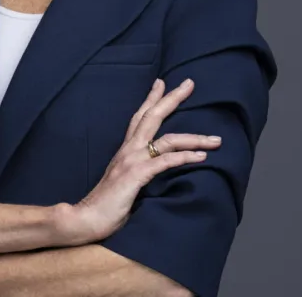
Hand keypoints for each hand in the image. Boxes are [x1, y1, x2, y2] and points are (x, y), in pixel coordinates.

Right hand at [61, 78, 220, 244]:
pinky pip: (165, 161)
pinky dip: (185, 157)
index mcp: (125, 150)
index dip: (151, 99)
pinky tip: (201, 157)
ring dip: (195, 138)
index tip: (162, 83)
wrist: (86, 218)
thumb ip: (138, 172)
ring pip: (168, 139)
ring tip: (216, 140)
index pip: (139, 118)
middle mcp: (128, 150)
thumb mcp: (125, 182)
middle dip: (172, 98)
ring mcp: (132, 161)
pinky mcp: (136, 175)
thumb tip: (155, 173)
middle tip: (190, 83)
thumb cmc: (106, 206)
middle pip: (152, 116)